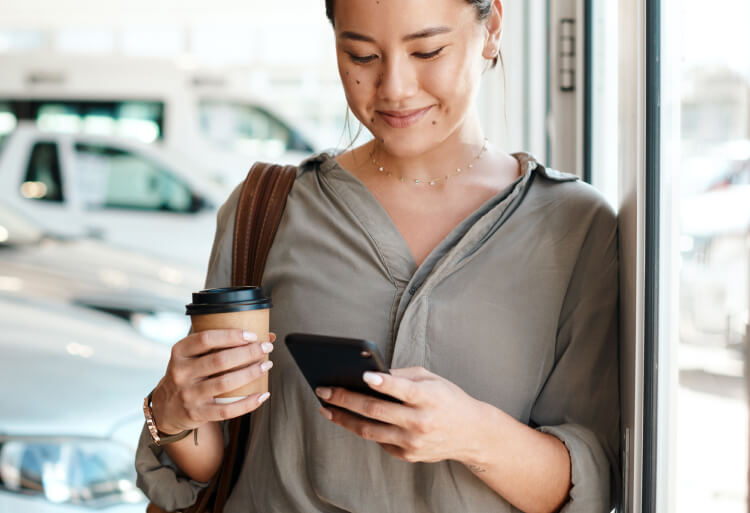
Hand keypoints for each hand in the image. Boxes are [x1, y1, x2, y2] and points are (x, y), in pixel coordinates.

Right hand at [151, 330, 275, 433]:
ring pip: (224, 383)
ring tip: (266, 366)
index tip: (252, 335)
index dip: (231, 336)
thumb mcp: (193, 356)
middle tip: (266, 348)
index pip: (206, 339)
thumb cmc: (190, 374)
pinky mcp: (197, 413)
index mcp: (180, 352)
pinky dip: (247, 403)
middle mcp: (181, 373)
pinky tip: (262, 395)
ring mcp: (188, 394)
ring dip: (250, 373)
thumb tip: (268, 335)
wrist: (167, 407)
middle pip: (219, 360)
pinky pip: (226, 410)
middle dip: (247, 352)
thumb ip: (222, 344)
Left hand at [315, 366, 484, 463]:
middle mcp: (420, 422)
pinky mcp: (408, 455)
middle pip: (375, 410)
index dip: (382, 383)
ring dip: (343, 418)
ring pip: (369, 430)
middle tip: (323, 390)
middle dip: (345, 399)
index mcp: (429, 397)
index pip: (402, 390)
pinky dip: (361, 427)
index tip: (362, 375)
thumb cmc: (447, 398)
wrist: (472, 433)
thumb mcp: (431, 379)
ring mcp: (413, 442)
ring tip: (325, 407)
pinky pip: (378, 440)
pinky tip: (347, 418)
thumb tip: (368, 374)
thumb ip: (403, 376)